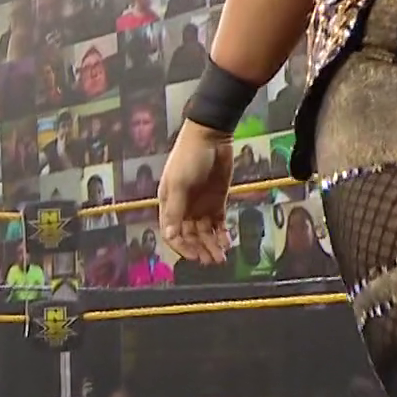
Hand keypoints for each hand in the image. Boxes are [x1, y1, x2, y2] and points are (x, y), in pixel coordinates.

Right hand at [157, 120, 235, 265]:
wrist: (211, 136)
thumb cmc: (189, 157)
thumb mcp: (179, 184)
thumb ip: (176, 211)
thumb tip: (170, 236)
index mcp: (169, 204)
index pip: (172, 233)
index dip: (182, 247)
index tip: (195, 256)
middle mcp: (184, 208)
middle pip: (190, 236)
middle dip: (200, 249)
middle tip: (212, 260)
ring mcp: (200, 204)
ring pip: (205, 232)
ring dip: (212, 245)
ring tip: (222, 257)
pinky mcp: (217, 200)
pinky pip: (218, 222)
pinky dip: (222, 233)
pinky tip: (227, 242)